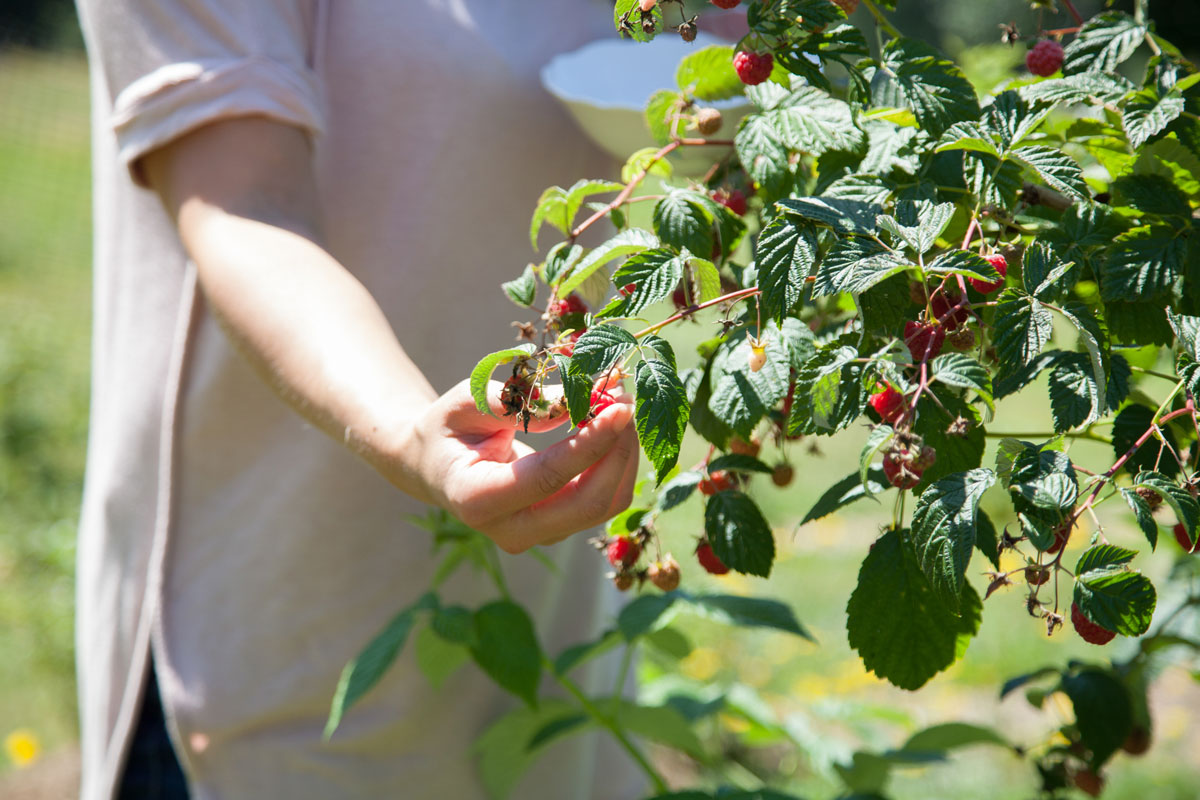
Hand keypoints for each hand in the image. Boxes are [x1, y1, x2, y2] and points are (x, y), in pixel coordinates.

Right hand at [385, 378, 639, 553]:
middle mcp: (510, 529)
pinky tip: (615, 428)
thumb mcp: (466, 402)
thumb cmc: (448, 428)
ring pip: (604, 505)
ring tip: (622, 406)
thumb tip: (574, 398)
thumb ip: (515, 402)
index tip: (619, 407)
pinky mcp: (558, 528)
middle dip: (617, 452)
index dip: (590, 444)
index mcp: (477, 499)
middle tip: (626, 401)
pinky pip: (603, 501)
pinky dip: (618, 464)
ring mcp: (537, 536)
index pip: (548, 478)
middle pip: (586, 504)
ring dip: (623, 456)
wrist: (436, 467)